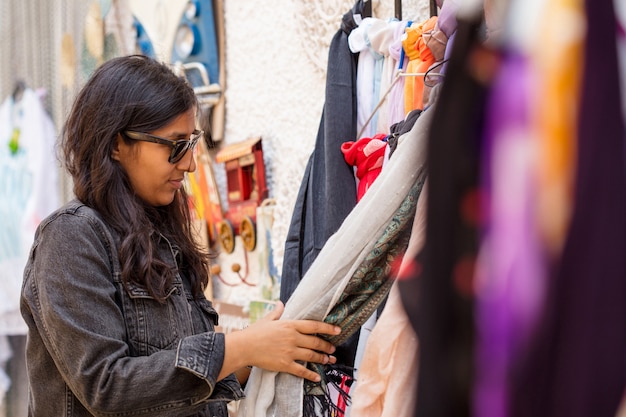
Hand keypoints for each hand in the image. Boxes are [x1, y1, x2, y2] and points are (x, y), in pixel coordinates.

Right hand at [221, 302, 339, 381]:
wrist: (244, 347)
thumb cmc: (255, 332)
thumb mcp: (267, 319)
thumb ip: (277, 312)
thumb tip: (280, 303)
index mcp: (290, 325)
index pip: (314, 326)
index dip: (328, 328)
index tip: (338, 330)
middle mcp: (292, 338)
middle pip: (315, 342)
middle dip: (327, 346)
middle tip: (333, 349)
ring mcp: (289, 352)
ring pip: (311, 356)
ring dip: (322, 359)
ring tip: (329, 360)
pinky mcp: (284, 364)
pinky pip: (301, 370)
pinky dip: (310, 374)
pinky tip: (317, 377)